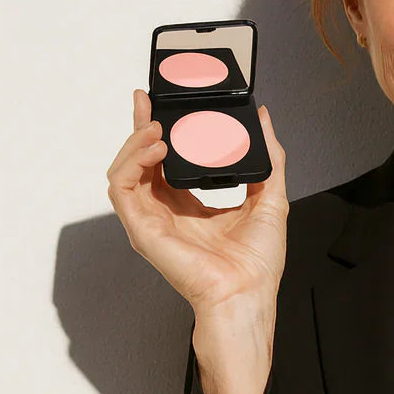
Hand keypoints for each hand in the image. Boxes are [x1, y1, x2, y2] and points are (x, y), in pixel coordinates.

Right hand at [106, 89, 288, 316]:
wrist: (249, 293)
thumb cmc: (257, 264)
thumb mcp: (270, 198)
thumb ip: (269, 158)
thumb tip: (264, 121)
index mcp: (191, 207)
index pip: (166, 162)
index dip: (162, 132)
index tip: (165, 105)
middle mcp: (166, 212)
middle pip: (141, 161)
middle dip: (140, 126)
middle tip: (147, 99)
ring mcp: (151, 221)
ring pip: (125, 171)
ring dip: (135, 142)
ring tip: (156, 127)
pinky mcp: (142, 229)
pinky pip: (122, 189)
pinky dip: (132, 163)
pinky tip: (155, 148)